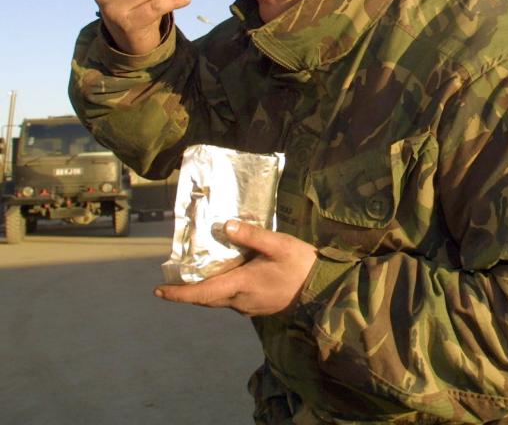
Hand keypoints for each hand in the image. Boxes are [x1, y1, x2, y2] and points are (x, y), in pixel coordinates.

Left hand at [154, 220, 317, 316]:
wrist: (322, 290)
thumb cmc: (301, 265)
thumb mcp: (278, 244)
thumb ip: (252, 235)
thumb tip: (226, 225)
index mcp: (241, 285)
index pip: (201, 293)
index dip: (178, 293)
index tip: (159, 291)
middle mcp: (240, 301)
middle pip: (206, 298)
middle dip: (188, 291)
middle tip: (174, 280)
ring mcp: (249, 307)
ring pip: (219, 300)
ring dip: (206, 291)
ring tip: (199, 274)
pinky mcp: (258, 307)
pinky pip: (232, 301)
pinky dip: (222, 290)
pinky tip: (228, 276)